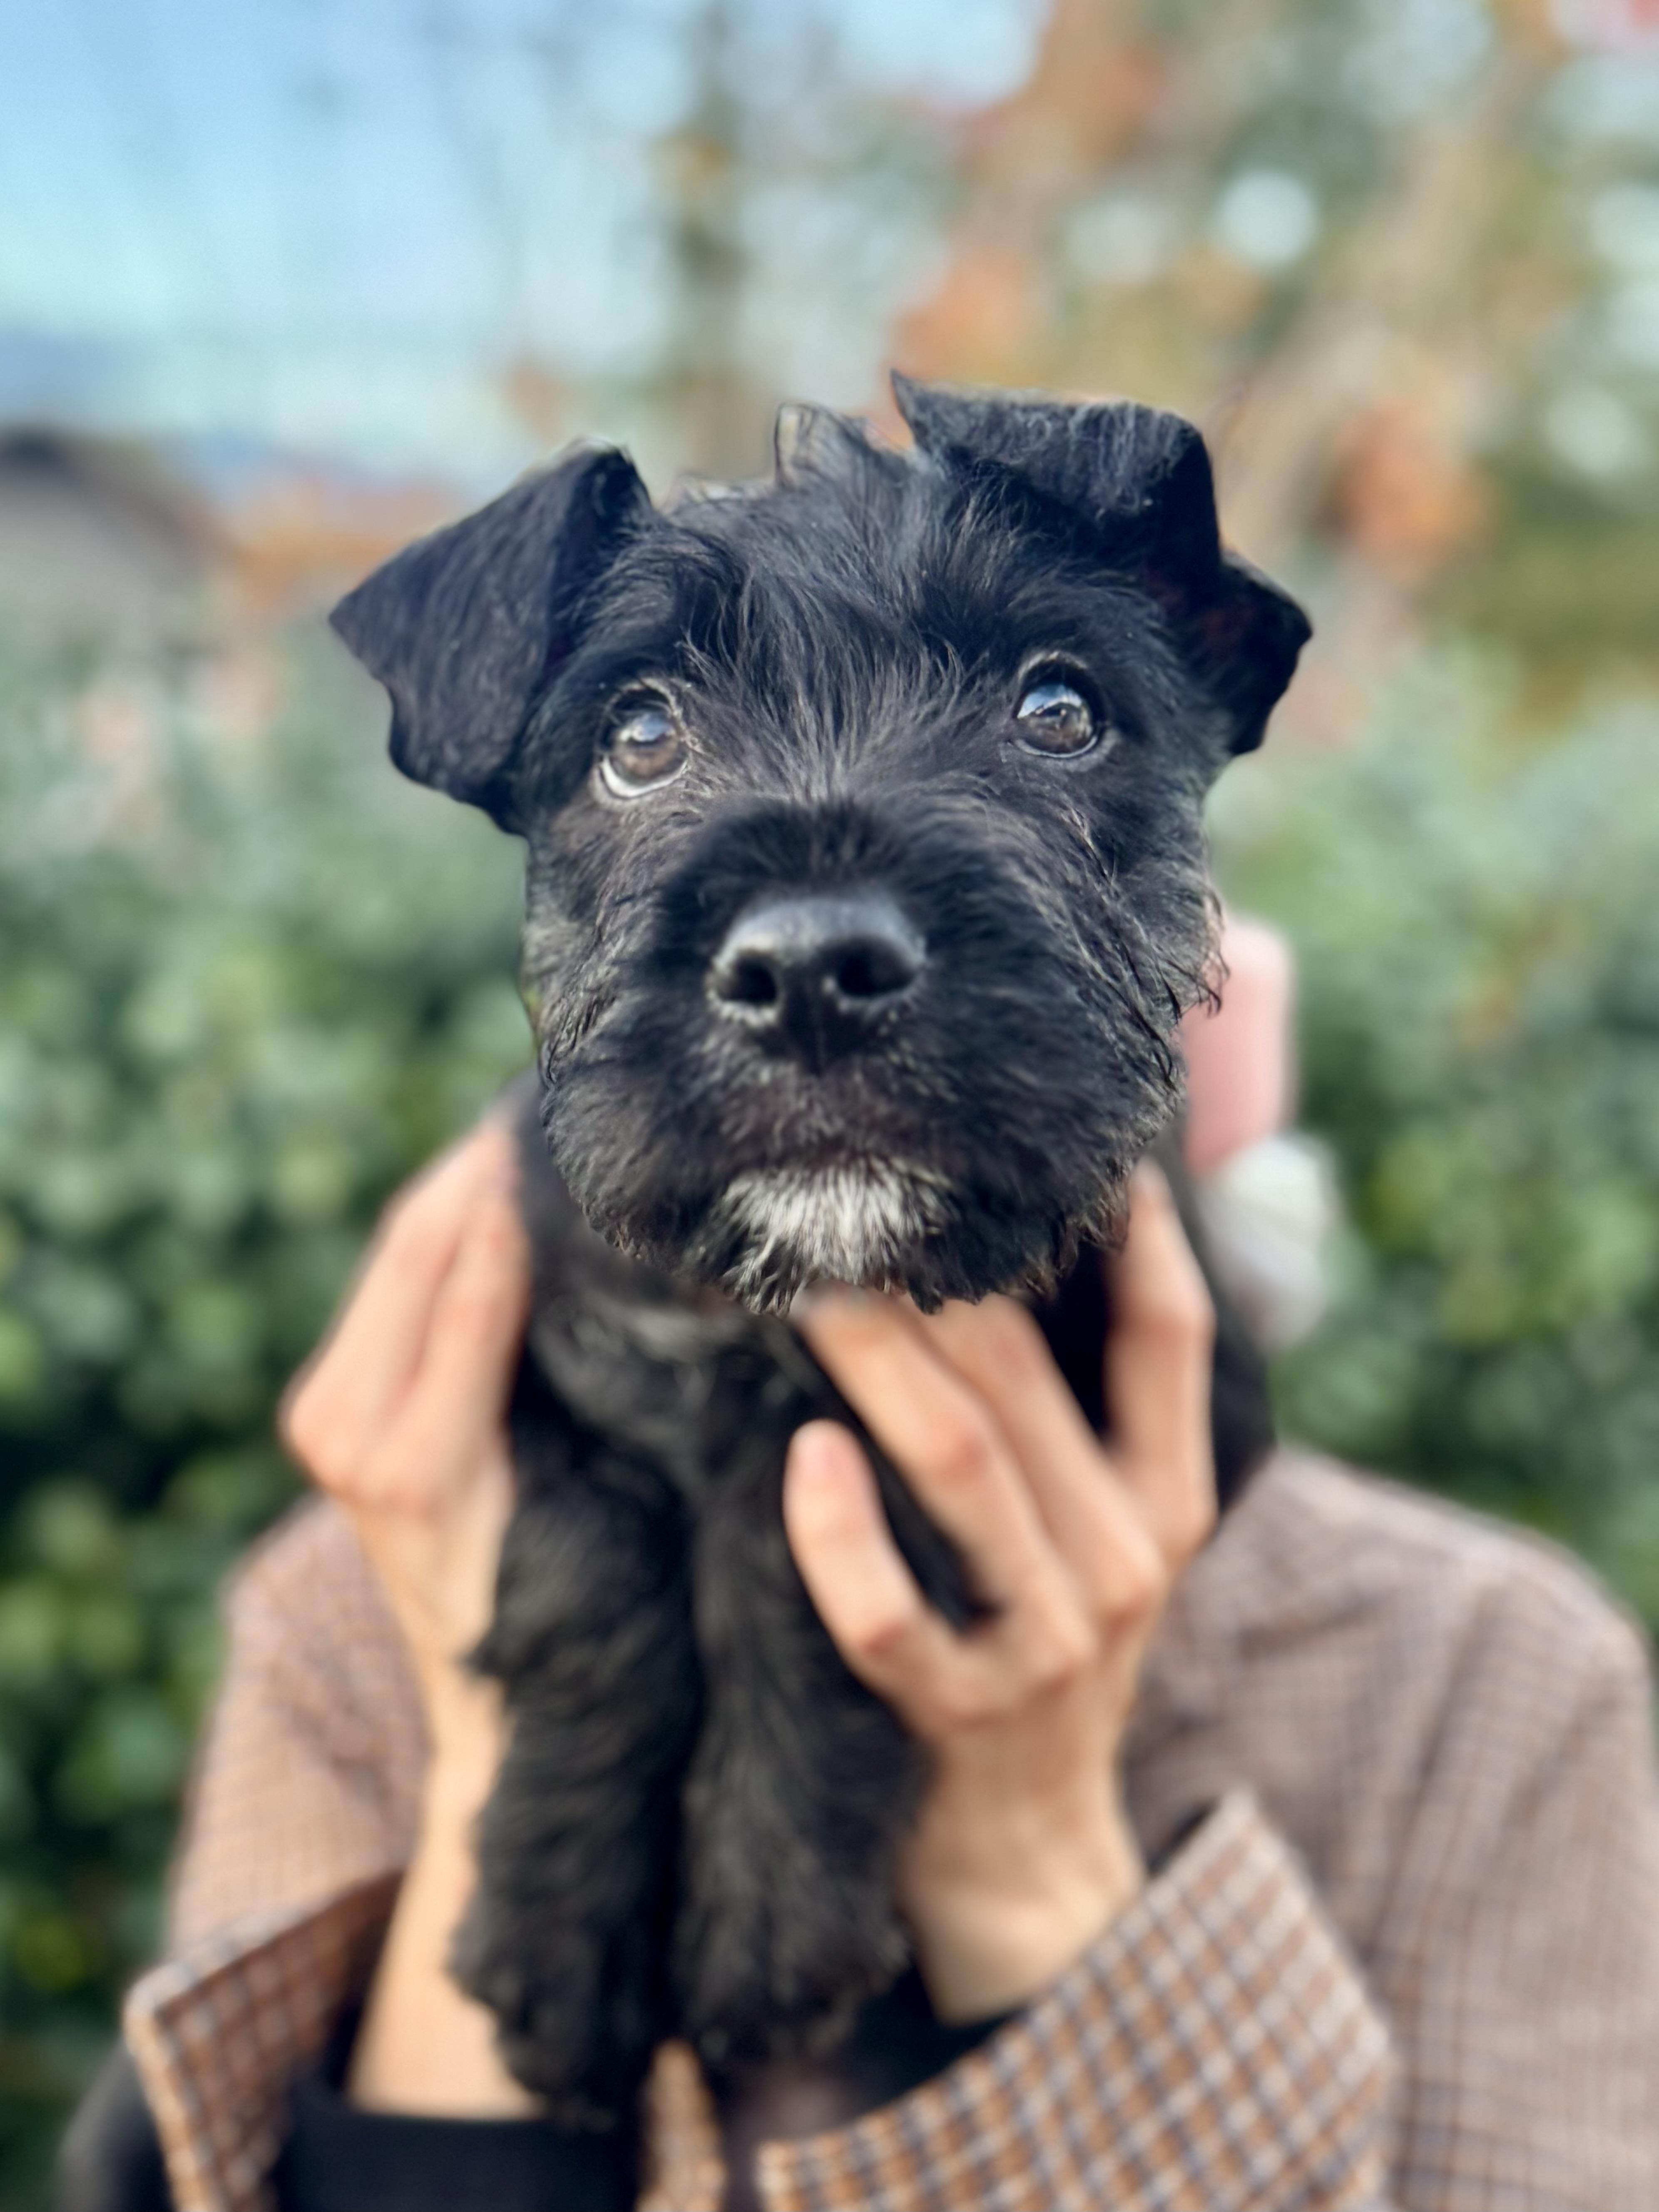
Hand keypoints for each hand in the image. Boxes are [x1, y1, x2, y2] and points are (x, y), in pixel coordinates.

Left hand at [279, 1118, 528, 1768]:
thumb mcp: (589, 1489)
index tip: (572, 1122)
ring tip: (529, 1125)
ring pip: (400, 1255)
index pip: (467, 1276)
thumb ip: (566, 1368)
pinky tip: (494, 1190)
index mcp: (410, 1457)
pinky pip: (392, 1289)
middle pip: (415, 1245)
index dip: (516, 1192)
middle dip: (480, 1166)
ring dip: (460, 1186)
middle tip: (552, 1096)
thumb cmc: (568, 1616)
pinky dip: (442, 1231)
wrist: (496, 1721)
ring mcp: (325, 1419)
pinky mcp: (328, 1412)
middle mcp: (344, 1429)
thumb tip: (584, 1239)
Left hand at [786, 1167, 1214, 2021]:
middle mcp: (1124, 1556)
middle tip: (847, 1185)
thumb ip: (1074, 1417)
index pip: (1168, 1336)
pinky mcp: (960, 1713)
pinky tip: (802, 1454)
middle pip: (1030, 1378)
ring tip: (805, 1281)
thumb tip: (1016, 1254)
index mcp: (1168, 1500)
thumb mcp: (1096, 1535)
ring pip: (962, 1466)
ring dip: (878, 1363)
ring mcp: (1050, 1639)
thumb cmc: (1041, 1651)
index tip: (1075, 1136)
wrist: (1026, 1857)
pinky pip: (890, 1614)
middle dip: (939, 1274)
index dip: (1134, 1229)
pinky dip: (839, 1534)